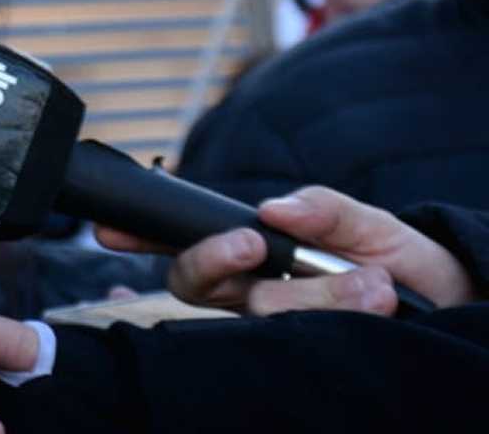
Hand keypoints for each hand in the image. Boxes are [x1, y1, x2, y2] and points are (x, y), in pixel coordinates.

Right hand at [96, 185, 475, 316]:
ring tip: (377, 283)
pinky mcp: (310, 353)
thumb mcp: (367, 220)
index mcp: (254, 254)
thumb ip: (321, 207)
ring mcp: (280, 327)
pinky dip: (336, 314)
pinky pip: (298, 342)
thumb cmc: (402, 259)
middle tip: (255, 245)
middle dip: (216, 260)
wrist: (457, 305)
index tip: (109, 230)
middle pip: (197, 285)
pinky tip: (372, 304)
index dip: (140, 236)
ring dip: (320, 292)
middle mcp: (254, 294)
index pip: (185, 242)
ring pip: (262, 310)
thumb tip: (270, 208)